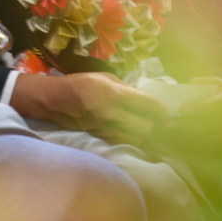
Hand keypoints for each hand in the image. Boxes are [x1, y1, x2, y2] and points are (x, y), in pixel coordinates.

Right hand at [9, 72, 167, 146]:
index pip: (149, 106)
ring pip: (136, 140)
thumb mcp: (106, 77)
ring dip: (145, 136)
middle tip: (160, 123)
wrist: (56, 100)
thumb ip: (126, 89)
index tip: (165, 112)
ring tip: (149, 130)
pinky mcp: (101, 138)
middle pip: (146, 129)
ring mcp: (107, 129)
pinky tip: (134, 135)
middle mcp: (113, 115)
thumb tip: (144, 100)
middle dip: (155, 126)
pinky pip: (123, 143)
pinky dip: (132, 140)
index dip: (161, 111)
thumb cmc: (82, 83)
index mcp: (116, 95)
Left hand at [161, 77, 221, 149]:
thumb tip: (191, 84)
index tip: (183, 109)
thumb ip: (202, 82)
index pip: (217, 105)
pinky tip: (178, 140)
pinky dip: (193, 145)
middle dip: (189, 124)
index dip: (200, 107)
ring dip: (188, 135)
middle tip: (169, 123)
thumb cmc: (220, 94)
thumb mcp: (214, 83)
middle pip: (211, 124)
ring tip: (172, 131)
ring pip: (209, 137)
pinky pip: (209, 147)